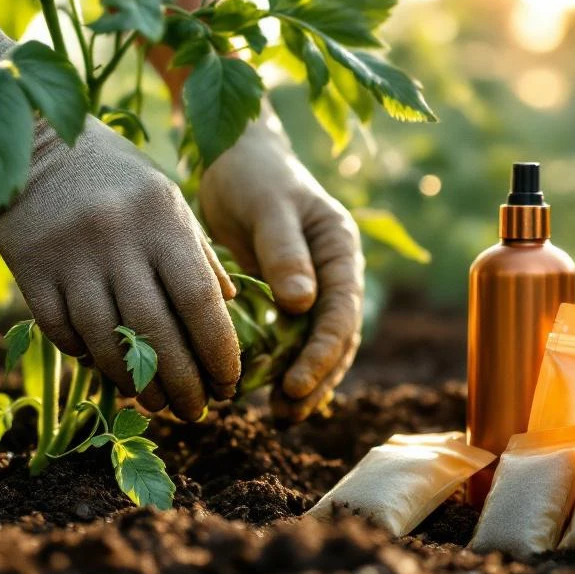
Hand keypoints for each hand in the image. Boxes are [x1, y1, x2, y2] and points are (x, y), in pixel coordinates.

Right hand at [0, 112, 240, 420]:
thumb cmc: (117, 178)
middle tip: (197, 412)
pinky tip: (110, 372)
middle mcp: (117, 238)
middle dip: (182, 382)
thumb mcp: (167, 199)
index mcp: (161, 218)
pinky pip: (64, 333)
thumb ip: (199, 252)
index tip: (230, 384)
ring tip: (158, 405)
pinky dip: (90, 359)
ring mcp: (70, 256)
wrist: (34, 145)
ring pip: (107, 342)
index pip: (199, 300)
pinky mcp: (30, 270)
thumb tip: (229, 306)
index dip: (218, 351)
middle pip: (156, 331)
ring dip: (137, 384)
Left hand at [200, 108, 363, 420]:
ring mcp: (310, 288)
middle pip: (335, 339)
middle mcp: (332, 274)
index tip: (296, 384)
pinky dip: (280, 367)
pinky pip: (289, 340)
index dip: (322, 354)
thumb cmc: (252, 175)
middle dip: (316, 379)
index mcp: (339, 251)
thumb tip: (303, 304)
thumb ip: (284, 251)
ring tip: (280, 415)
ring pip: (315, 346)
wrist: (233, 158)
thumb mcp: (268, 206)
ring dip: (303, 382)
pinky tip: (266, 394)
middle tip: (286, 412)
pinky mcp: (283, 298)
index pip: (341, 313)